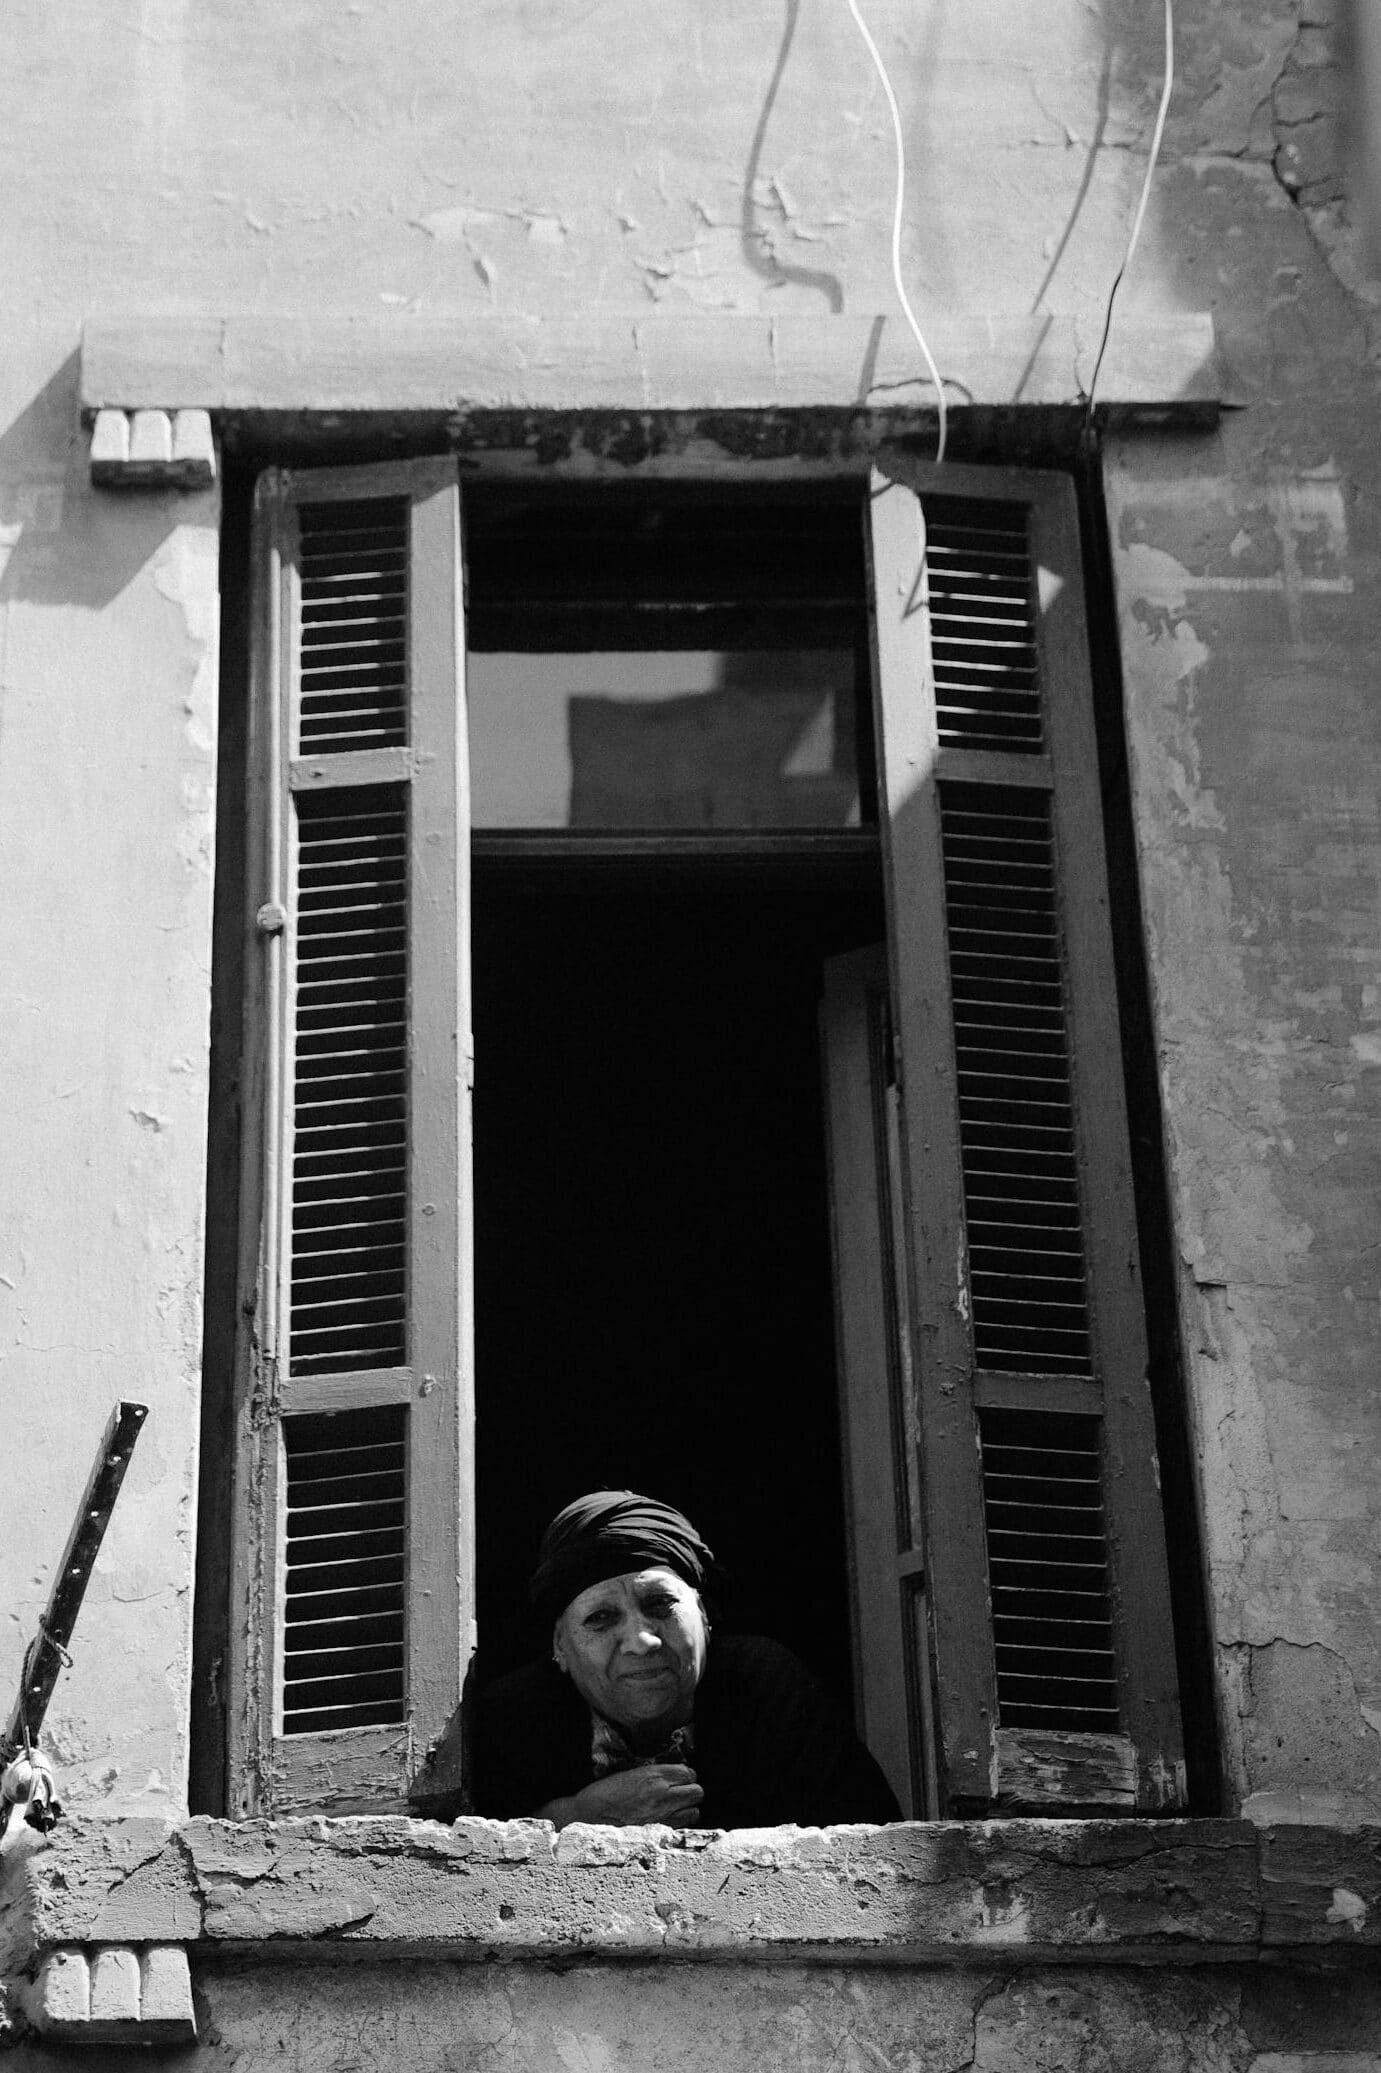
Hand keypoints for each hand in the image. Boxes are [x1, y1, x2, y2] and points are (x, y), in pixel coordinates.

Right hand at [539, 1764, 703, 1829]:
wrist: (588, 1817)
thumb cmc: (604, 1794)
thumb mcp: (630, 1774)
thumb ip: (654, 1776)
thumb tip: (671, 1778)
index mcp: (654, 1776)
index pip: (688, 1772)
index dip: (685, 1776)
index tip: (678, 1779)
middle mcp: (663, 1795)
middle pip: (697, 1791)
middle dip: (690, 1792)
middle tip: (679, 1794)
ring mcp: (662, 1816)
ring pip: (694, 1812)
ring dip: (687, 1810)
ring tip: (674, 1809)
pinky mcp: (658, 1834)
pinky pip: (682, 1828)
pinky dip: (679, 1825)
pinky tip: (666, 1822)